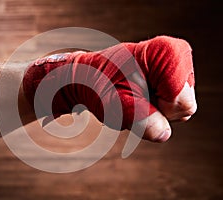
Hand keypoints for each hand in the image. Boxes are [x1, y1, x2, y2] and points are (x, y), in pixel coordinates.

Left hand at [23, 36, 196, 141]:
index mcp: (167, 52)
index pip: (182, 101)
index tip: (136, 96)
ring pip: (180, 107)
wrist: (86, 77)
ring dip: (156, 109)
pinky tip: (140, 95)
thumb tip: (164, 133)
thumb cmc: (98, 85)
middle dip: (159, 110)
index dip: (159, 108)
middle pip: (185, 105)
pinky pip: (174, 104)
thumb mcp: (117, 105)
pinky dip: (157, 106)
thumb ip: (142, 120)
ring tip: (135, 96)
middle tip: (134, 98)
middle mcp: (177, 54)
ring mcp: (175, 66)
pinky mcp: (171, 75)